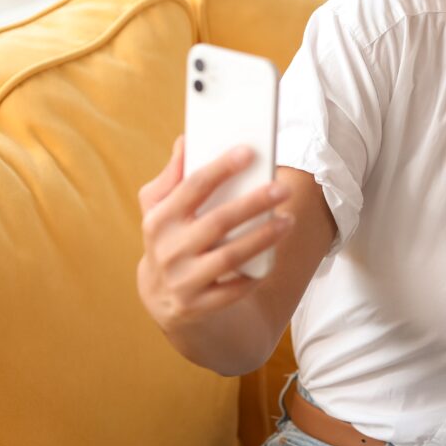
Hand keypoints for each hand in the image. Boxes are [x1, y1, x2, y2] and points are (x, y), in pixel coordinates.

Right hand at [136, 135, 293, 330]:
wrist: (160, 297)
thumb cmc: (170, 238)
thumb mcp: (160, 208)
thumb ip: (173, 175)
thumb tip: (186, 140)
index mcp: (158, 219)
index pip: (193, 187)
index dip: (222, 168)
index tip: (250, 152)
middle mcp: (168, 250)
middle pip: (218, 221)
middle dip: (253, 203)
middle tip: (283, 189)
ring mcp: (181, 280)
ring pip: (229, 257)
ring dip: (262, 238)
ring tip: (287, 221)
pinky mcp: (197, 306)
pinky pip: (233, 290)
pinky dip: (254, 275)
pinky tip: (273, 259)